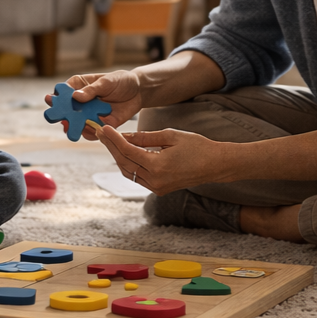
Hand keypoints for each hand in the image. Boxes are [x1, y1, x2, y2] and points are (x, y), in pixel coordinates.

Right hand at [46, 71, 143, 141]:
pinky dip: (90, 133)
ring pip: (76, 124)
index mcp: (79, 86)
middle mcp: (81, 102)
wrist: (139, 91)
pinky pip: (91, 132)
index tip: (51, 100)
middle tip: (61, 118)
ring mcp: (89, 114)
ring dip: (75, 127)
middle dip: (62, 116)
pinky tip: (93, 130)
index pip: (63, 92)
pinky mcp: (100, 124)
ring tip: (77, 127)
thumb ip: (92, 90)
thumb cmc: (121, 81)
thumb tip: (76, 96)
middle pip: (66, 111)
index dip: (56, 97)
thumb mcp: (107, 81)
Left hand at [96, 124, 233, 195]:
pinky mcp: (159, 189)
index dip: (114, 139)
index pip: (128, 151)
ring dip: (118, 156)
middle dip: (111, 147)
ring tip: (109, 141)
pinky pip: (137, 176)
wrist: (215, 165)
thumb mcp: (170, 136)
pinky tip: (124, 152)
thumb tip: (125, 135)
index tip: (104, 128)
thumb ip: (146, 137)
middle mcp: (155, 180)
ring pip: (128, 172)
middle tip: (101, 133)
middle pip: (124, 163)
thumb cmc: (197, 146)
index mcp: (158, 166)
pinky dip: (128, 164)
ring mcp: (156, 187)